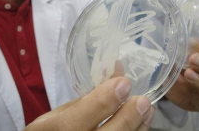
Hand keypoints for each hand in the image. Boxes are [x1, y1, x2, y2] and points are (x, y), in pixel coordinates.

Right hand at [24, 77, 153, 130]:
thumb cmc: (55, 130)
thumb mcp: (60, 113)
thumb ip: (86, 98)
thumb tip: (117, 74)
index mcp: (51, 130)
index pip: (76, 121)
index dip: (101, 103)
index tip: (123, 84)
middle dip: (125, 119)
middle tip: (142, 101)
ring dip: (135, 129)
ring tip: (147, 111)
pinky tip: (142, 124)